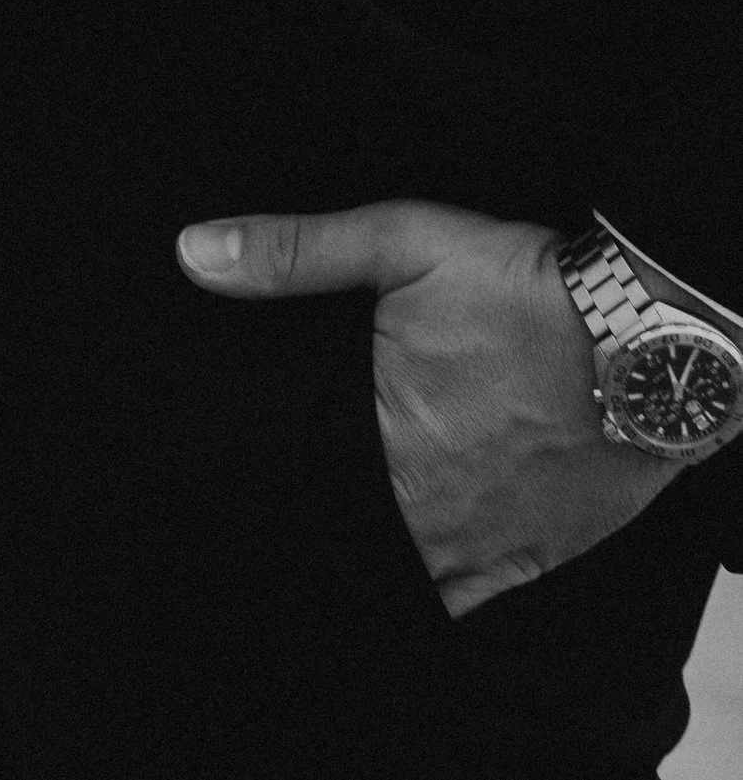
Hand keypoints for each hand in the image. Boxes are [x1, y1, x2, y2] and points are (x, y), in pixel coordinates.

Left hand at [178, 198, 685, 616]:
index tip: (267, 459)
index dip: (281, 472)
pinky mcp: (537, 554)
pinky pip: (469, 597)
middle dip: (332, 501)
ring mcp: (485, 538)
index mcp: (383, 433)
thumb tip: (195, 253)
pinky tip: (421, 555)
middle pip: (353, 523)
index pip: (304, 476)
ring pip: (406, 565)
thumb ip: (293, 255)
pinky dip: (440, 584)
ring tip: (374, 504)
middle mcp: (428, 501)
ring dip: (384, 541)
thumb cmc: (525, 288)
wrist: (645, 337)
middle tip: (318, 477)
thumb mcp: (400, 243)